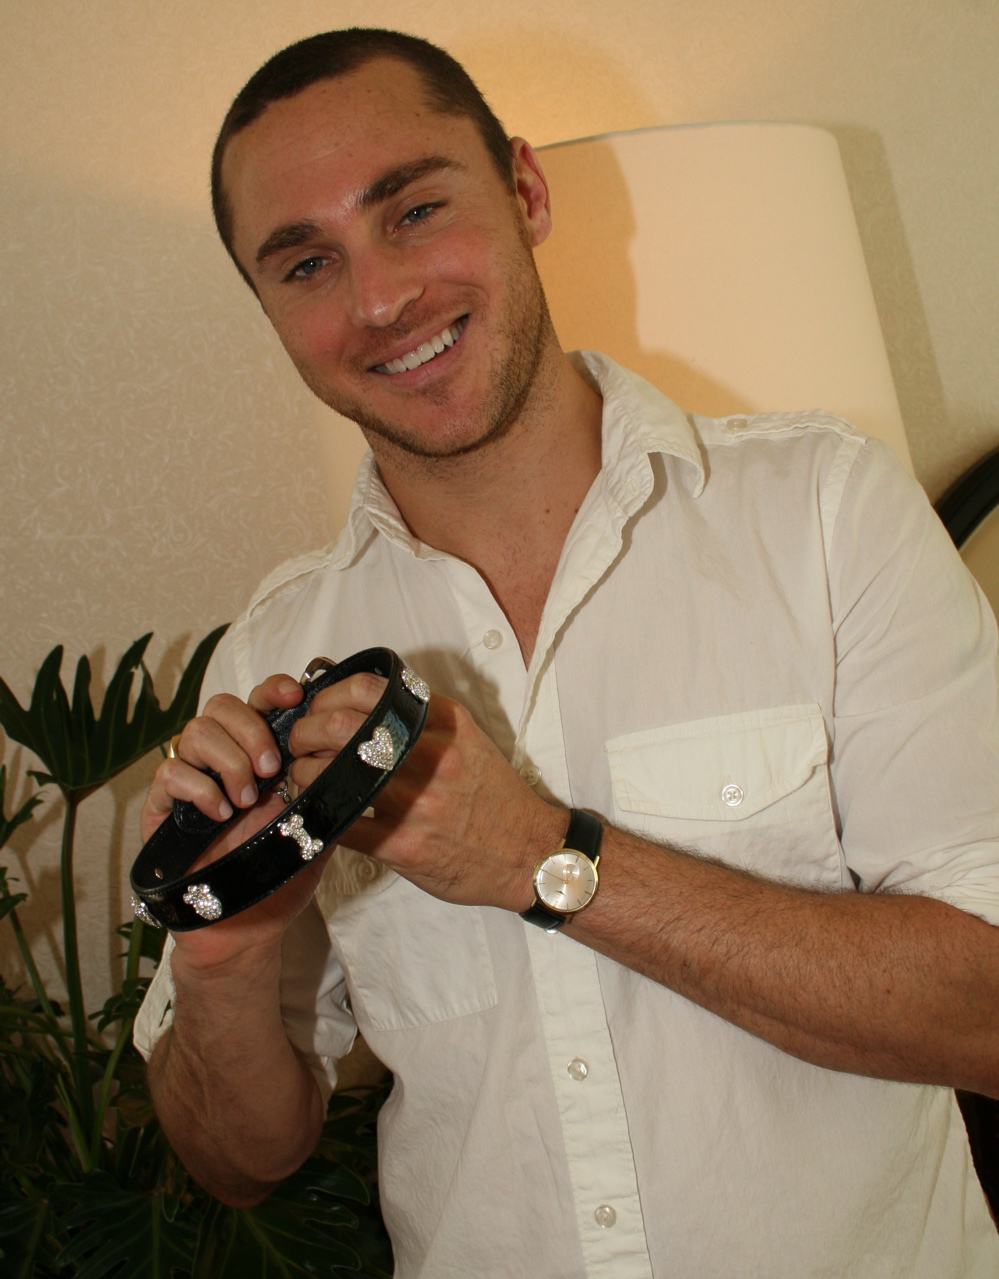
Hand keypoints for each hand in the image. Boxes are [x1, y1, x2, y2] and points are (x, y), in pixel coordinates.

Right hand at [139, 675, 333, 967]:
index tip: (296, 696)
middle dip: (252, 730)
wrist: (248, 926)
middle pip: (222, 705)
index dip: (274, 689)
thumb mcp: (316, 822)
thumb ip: (328, 786)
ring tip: (247, 800)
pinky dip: (199, 788)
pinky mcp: (161, 808)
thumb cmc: (281, 872)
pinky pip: (170, 771)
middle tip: (272, 770)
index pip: (259, 699)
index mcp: (260, 753)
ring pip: (195, 731)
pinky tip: (221, 814)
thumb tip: (348, 748)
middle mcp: (222, 759)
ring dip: (229, 760)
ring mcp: (190, 780)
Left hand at [287, 673, 567, 911]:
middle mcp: (428, 755)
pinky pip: (340, 824)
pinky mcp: (403, 846)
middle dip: (303, 733)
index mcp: (442, 722)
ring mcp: (414, 802)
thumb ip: (420, 717)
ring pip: (327, 776)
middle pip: (338, 727)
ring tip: (303, 780)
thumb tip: (361, 696)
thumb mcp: (465, 739)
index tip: (318, 707)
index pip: (366, 688)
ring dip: (302, 776)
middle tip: (297, 744)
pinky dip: (319, 817)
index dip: (328, 695)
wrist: (530, 853)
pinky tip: (318, 814)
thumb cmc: (492, 796)